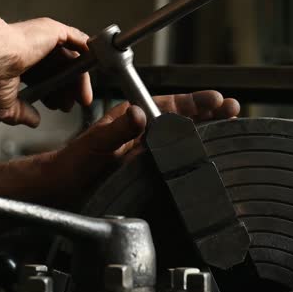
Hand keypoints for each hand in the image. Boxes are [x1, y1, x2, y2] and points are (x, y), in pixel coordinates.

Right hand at [0, 17, 92, 126]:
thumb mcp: (4, 106)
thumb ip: (20, 114)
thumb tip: (33, 121)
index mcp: (17, 63)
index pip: (42, 78)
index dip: (52, 93)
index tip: (57, 108)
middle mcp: (30, 49)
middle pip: (58, 70)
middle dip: (66, 91)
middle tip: (70, 106)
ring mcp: (42, 38)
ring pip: (69, 59)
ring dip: (78, 80)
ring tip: (81, 99)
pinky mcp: (53, 30)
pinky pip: (78, 41)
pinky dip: (87, 54)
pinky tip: (91, 70)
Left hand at [46, 90, 239, 203]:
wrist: (60, 191)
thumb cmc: (71, 165)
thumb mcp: (94, 145)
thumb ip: (116, 131)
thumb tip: (139, 115)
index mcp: (129, 119)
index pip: (168, 106)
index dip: (193, 103)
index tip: (215, 100)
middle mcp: (140, 132)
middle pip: (180, 119)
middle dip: (207, 113)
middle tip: (232, 109)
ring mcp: (143, 151)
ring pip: (179, 137)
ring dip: (203, 131)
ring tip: (226, 126)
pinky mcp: (144, 169)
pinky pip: (173, 157)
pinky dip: (191, 154)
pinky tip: (204, 156)